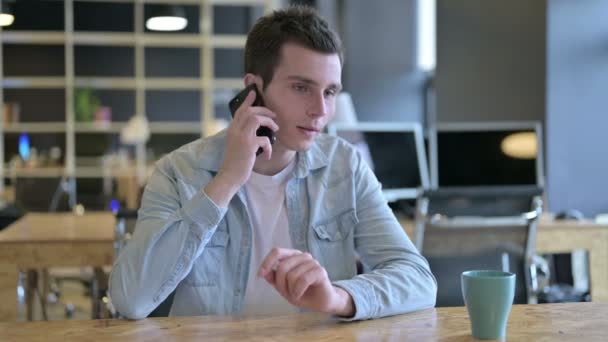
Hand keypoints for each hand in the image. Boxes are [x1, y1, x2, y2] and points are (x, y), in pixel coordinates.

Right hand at [204, 90, 278, 206]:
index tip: (254, 92)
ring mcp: (241, 137)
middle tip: (273, 115)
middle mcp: (235, 130)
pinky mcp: (248, 145)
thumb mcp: (236, 145)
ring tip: (276, 128)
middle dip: (264, 110)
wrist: (229, 176)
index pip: (239, 110)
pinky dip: (269, 145)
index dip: (248, 101)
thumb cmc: (235, 163)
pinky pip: (264, 139)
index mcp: (232, 130)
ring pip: (256, 118)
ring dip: (269, 122)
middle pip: (250, 111)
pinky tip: (267, 154)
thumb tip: (258, 130)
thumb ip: (243, 135)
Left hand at [258, 248, 354, 316]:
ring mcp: (312, 262)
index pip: (277, 251)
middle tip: (287, 293)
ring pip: (292, 275)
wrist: (321, 302)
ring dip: (291, 290)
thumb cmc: (302, 292)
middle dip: (281, 284)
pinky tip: (300, 295)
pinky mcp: (320, 271)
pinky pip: (302, 280)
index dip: (267, 262)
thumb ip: (273, 278)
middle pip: (282, 267)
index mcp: (293, 256)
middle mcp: (303, 256)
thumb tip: (263, 272)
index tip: (260, 274)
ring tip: (296, 294)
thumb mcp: (283, 287)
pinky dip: (298, 291)